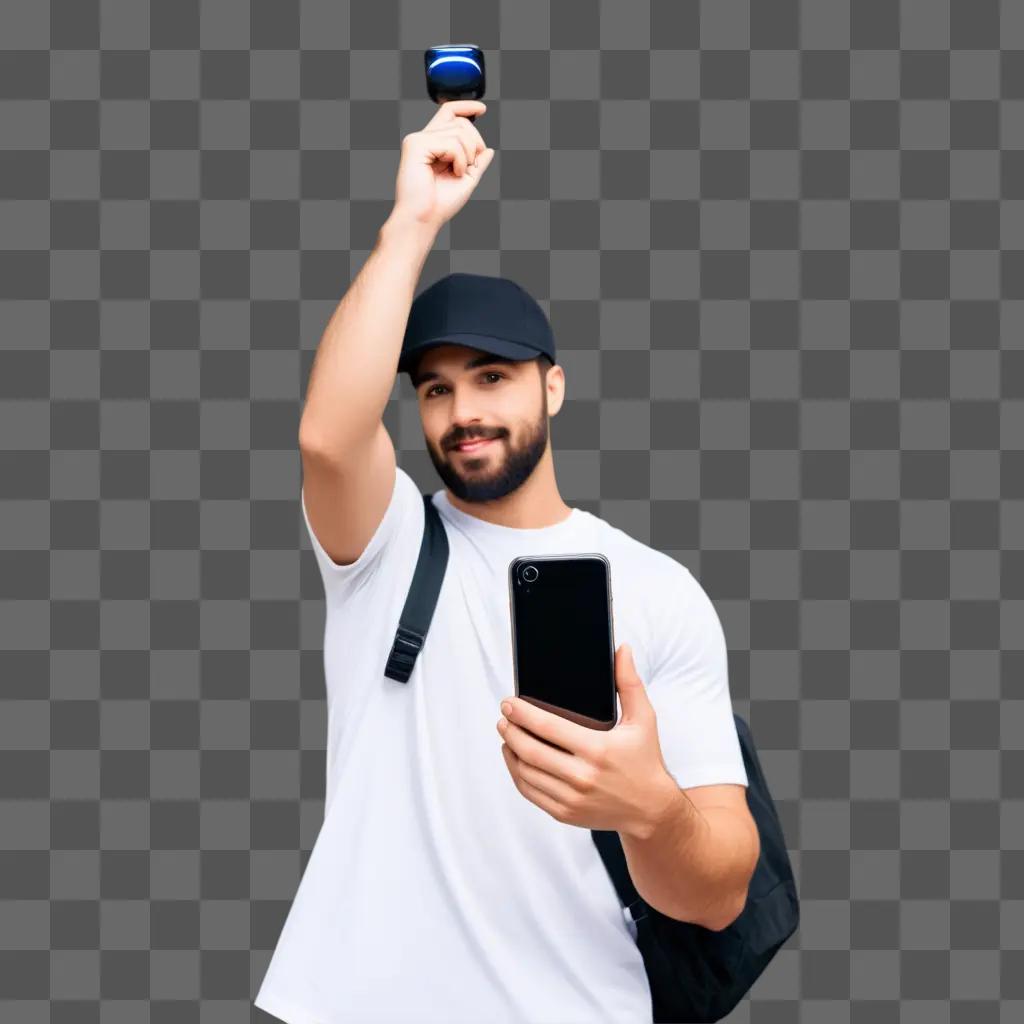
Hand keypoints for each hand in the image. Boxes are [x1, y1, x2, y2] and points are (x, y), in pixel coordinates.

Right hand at [391, 100, 494, 231]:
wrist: (423, 220)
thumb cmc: (439, 205)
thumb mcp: (466, 180)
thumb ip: (476, 163)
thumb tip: (489, 150)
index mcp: (432, 145)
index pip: (449, 114)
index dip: (466, 107)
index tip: (482, 109)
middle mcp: (423, 138)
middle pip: (460, 123)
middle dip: (474, 144)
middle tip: (469, 167)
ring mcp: (418, 140)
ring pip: (459, 131)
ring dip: (467, 156)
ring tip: (457, 173)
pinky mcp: (415, 145)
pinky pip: (451, 143)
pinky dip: (459, 159)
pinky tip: (454, 173)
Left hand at [497, 643, 680, 839]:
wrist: (651, 810)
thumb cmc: (645, 759)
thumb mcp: (643, 719)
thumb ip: (629, 682)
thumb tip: (622, 649)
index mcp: (598, 750)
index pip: (548, 727)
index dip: (522, 713)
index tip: (508, 703)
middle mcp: (582, 776)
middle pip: (530, 750)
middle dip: (510, 730)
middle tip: (503, 717)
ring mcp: (571, 798)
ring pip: (526, 772)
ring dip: (510, 751)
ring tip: (506, 734)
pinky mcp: (565, 813)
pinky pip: (530, 792)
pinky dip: (517, 773)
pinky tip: (515, 758)